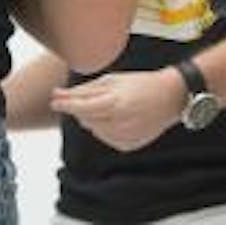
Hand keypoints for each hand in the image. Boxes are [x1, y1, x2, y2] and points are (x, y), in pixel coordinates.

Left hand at [50, 69, 185, 151]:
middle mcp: (119, 123)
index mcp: (116, 103)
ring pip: (94, 130)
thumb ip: (85, 89)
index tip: (54, 99)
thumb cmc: (142, 83)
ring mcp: (124, 137)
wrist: (172, 97)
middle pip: (85, 119)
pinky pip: (106, 138)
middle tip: (96, 97)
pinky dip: (106, 129)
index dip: (65, 104)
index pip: (80, 107)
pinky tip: (120, 118)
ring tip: (113, 106)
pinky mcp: (128, 145)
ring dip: (95, 119)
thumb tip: (58, 94)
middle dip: (84, 109)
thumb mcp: (114, 80)